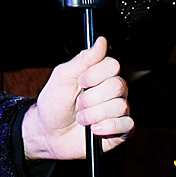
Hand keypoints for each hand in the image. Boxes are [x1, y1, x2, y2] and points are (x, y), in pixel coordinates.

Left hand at [22, 37, 132, 157]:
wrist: (48, 135)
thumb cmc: (54, 104)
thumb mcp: (62, 77)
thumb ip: (83, 59)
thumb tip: (101, 41)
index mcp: (100, 74)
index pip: (113, 66)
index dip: (96, 75)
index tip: (80, 82)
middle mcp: (112, 91)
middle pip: (118, 86)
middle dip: (92, 98)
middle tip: (79, 103)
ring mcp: (117, 110)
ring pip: (120, 106)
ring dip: (94, 115)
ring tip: (82, 119)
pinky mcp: (120, 130)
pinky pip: (127, 125)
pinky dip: (108, 127)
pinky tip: (94, 129)